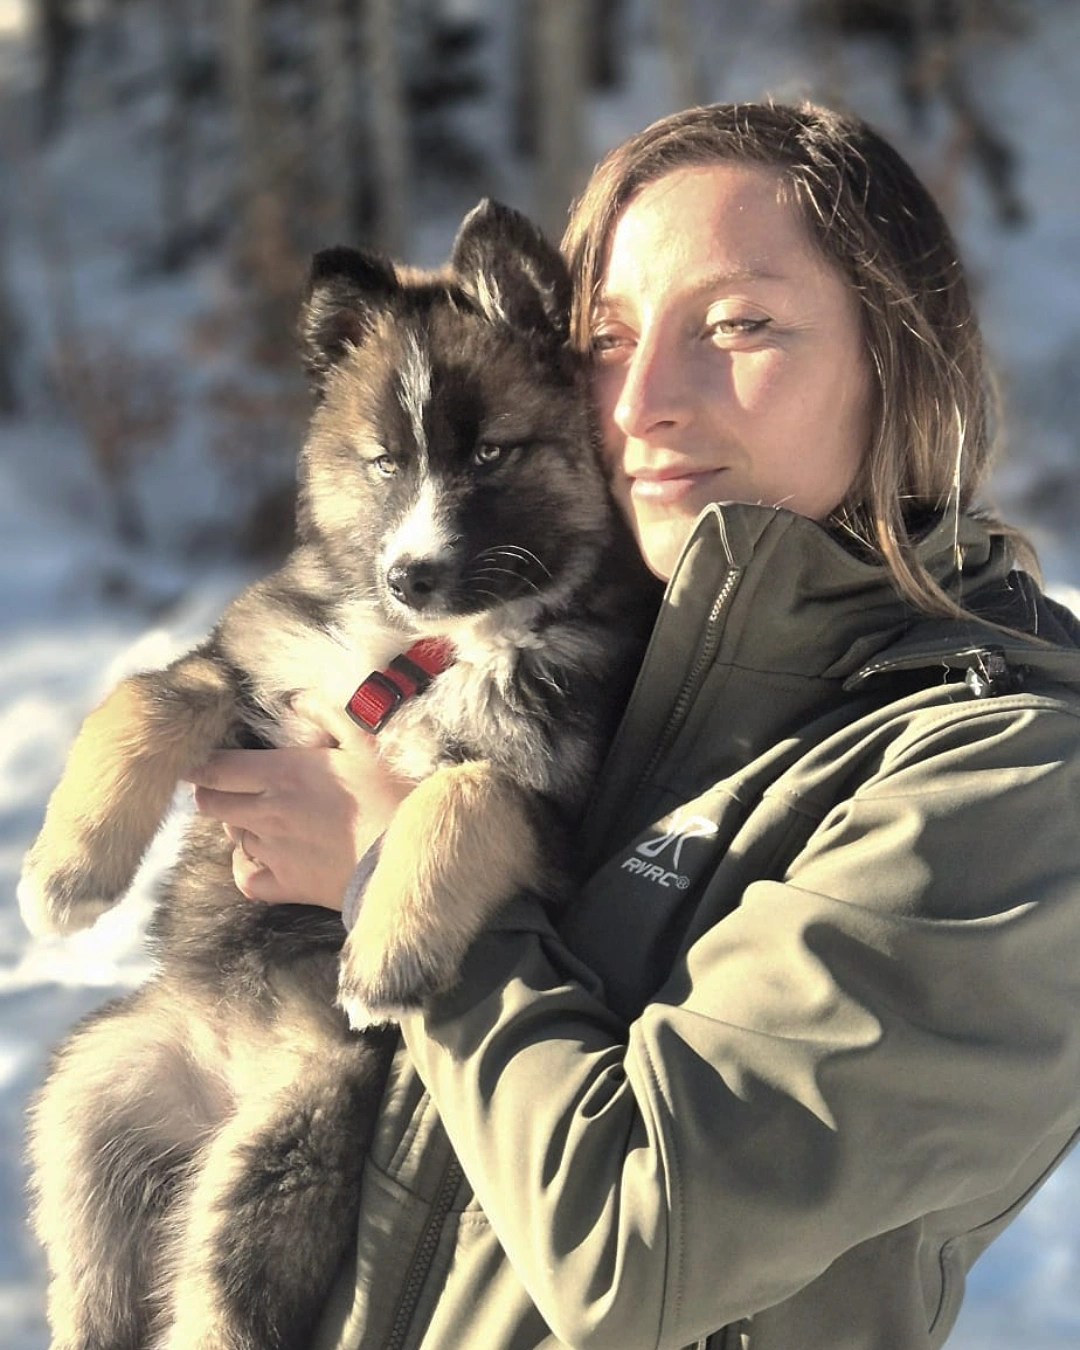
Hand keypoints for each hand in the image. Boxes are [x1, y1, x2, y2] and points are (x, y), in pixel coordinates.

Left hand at [184, 724, 411, 910]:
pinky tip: (260, 856)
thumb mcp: (365, 744)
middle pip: (209, 802)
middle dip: (210, 790)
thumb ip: (328, 715)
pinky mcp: (287, 884)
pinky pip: (246, 877)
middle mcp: (268, 813)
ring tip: (261, 816)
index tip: (198, 758)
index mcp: (282, 774)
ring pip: (231, 836)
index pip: (214, 769)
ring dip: (238, 824)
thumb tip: (299, 698)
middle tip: (228, 783)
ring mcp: (273, 851)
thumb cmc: (391, 796)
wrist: (407, 855)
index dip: (198, 762)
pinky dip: (246, 866)